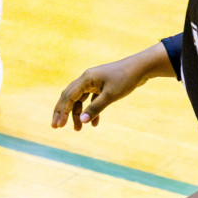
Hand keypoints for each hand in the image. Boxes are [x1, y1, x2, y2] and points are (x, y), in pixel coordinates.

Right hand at [51, 44, 169, 129]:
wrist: (140, 68)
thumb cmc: (125, 79)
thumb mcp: (110, 96)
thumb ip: (96, 108)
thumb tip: (82, 121)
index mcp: (86, 79)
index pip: (68, 96)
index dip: (62, 111)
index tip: (58, 125)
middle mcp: (87, 80)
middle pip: (69, 97)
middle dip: (63, 112)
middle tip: (57, 126)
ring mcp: (94, 82)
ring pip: (80, 100)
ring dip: (78, 114)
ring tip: (78, 129)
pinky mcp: (102, 86)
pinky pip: (91, 100)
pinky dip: (91, 110)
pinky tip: (94, 123)